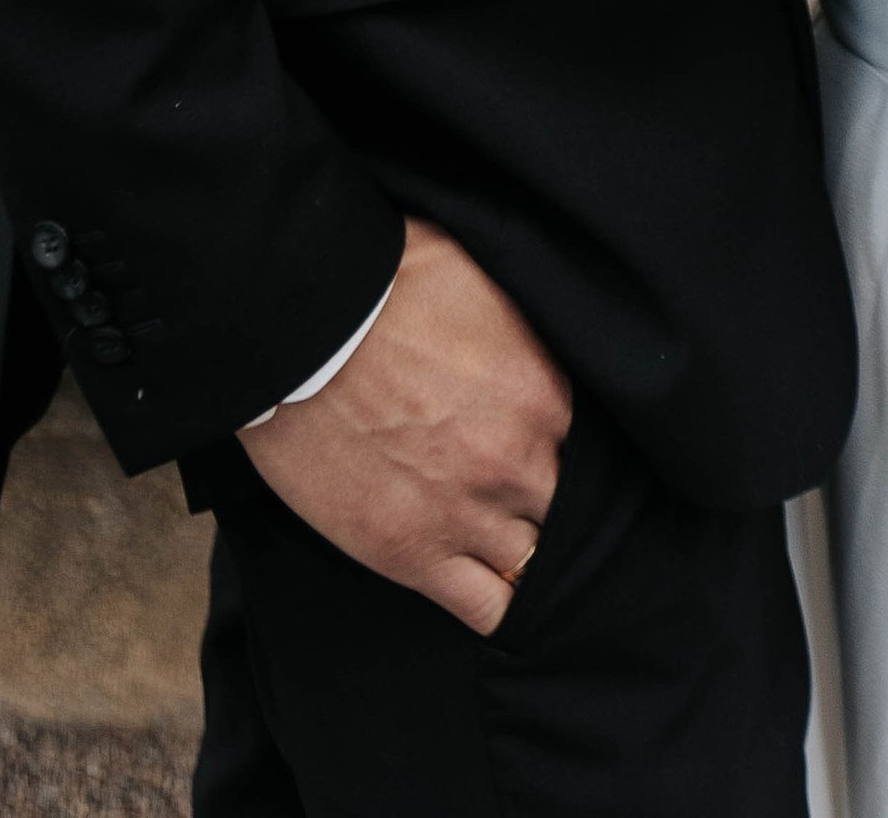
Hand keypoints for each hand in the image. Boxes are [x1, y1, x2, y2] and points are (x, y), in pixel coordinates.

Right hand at [241, 214, 569, 632]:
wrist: (300, 327)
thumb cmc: (383, 282)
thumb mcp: (482, 278)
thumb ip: (525, 327)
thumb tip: (540, 331)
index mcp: (543, 391)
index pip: (587, 445)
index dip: (562, 447)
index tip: (540, 444)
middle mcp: (519, 460)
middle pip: (565, 507)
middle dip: (545, 500)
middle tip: (518, 491)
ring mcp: (469, 513)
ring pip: (534, 561)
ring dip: (523, 550)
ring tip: (503, 538)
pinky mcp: (413, 554)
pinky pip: (488, 608)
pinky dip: (500, 604)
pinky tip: (494, 586)